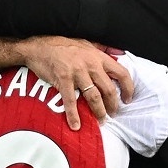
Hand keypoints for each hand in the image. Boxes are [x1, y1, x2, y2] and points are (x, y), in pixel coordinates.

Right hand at [18, 36, 133, 129]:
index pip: (121, 73)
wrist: (39, 47)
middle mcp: (90, 64)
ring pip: (94, 96)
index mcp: (98, 56)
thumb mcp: (87, 42)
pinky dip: (74, 115)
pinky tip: (76, 125)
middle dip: (113, 105)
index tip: (127, 99)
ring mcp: (77, 72)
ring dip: (99, 111)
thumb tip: (120, 52)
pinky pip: (71, 100)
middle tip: (113, 114)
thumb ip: (104, 48)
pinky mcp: (63, 79)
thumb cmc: (63, 45)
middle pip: (108, 89)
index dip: (128, 88)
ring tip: (101, 120)